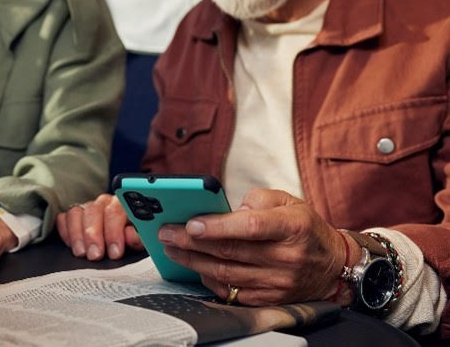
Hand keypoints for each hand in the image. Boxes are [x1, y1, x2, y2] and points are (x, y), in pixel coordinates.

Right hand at [55, 193, 143, 260]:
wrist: (120, 241)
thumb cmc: (131, 239)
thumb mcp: (141, 241)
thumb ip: (138, 238)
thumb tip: (129, 236)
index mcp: (123, 204)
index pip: (116, 211)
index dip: (114, 231)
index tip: (115, 252)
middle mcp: (104, 202)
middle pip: (94, 211)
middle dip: (94, 235)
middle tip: (95, 255)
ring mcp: (87, 207)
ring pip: (77, 213)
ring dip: (78, 234)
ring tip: (82, 253)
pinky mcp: (73, 215)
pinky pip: (63, 218)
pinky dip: (66, 231)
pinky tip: (71, 245)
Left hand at [158, 188, 353, 305]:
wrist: (334, 265)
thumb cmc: (304, 227)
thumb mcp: (288, 200)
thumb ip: (257, 199)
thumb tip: (226, 210)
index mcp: (291, 227)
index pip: (249, 227)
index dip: (217, 226)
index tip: (190, 223)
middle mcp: (286, 257)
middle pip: (230, 251)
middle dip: (191, 242)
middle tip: (166, 233)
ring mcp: (278, 282)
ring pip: (226, 273)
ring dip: (193, 262)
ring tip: (171, 249)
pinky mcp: (271, 300)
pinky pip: (233, 292)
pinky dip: (209, 280)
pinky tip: (194, 268)